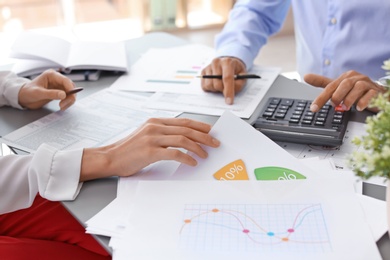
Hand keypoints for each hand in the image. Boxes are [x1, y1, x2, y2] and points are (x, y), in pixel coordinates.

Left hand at [18, 69, 76, 109]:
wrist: (24, 98)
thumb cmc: (28, 93)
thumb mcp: (38, 93)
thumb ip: (51, 94)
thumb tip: (64, 95)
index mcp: (51, 75)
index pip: (65, 80)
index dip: (70, 88)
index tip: (71, 97)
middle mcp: (57, 79)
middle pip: (70, 87)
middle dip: (70, 96)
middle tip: (64, 105)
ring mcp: (58, 86)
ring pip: (70, 92)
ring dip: (69, 100)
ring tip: (62, 107)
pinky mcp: (59, 92)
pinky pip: (68, 97)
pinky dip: (67, 102)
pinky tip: (62, 106)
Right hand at [80, 117, 220, 180]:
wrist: (111, 158)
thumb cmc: (129, 149)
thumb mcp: (146, 135)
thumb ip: (163, 133)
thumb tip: (184, 138)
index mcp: (156, 121)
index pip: (184, 121)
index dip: (200, 126)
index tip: (211, 131)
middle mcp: (155, 127)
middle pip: (186, 129)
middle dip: (204, 136)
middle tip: (215, 143)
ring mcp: (152, 138)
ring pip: (183, 139)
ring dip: (198, 147)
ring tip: (206, 154)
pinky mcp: (150, 151)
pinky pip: (175, 153)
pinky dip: (187, 157)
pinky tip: (193, 162)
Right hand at [201, 57, 246, 104]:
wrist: (228, 63)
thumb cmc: (236, 71)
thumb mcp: (243, 76)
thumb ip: (238, 85)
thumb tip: (227, 93)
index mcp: (227, 62)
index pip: (227, 78)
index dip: (228, 91)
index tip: (229, 102)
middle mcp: (216, 62)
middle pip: (217, 84)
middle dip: (223, 90)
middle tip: (227, 89)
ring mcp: (208, 67)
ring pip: (209, 85)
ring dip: (216, 89)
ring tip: (221, 85)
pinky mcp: (203, 72)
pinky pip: (204, 86)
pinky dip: (211, 88)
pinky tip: (215, 84)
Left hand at [304, 70, 385, 111]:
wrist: (377, 92)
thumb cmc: (355, 90)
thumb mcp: (338, 86)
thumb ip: (323, 83)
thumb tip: (306, 76)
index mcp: (345, 77)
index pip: (330, 87)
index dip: (321, 98)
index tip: (313, 109)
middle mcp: (356, 78)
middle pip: (343, 85)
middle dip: (337, 97)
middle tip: (335, 105)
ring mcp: (367, 83)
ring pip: (357, 88)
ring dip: (349, 100)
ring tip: (345, 107)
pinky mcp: (376, 90)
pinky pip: (370, 94)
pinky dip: (363, 101)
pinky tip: (359, 107)